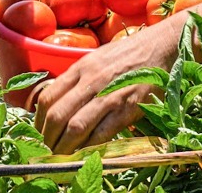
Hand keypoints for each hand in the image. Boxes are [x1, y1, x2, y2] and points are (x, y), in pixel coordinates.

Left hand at [33, 23, 176, 152]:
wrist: (163, 45)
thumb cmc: (130, 53)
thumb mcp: (98, 58)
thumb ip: (78, 78)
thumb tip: (59, 103)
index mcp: (82, 67)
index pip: (48, 98)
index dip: (38, 122)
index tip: (39, 134)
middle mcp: (92, 80)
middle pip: (57, 116)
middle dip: (47, 139)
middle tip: (47, 151)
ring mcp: (110, 94)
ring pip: (75, 127)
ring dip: (64, 148)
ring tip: (61, 157)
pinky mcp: (129, 108)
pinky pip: (102, 134)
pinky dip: (89, 147)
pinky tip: (85, 153)